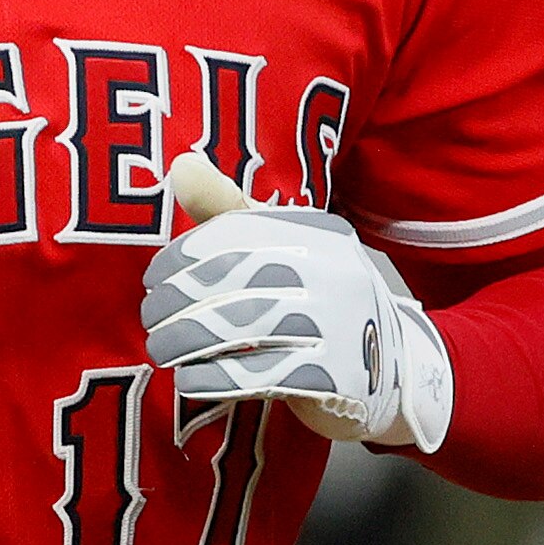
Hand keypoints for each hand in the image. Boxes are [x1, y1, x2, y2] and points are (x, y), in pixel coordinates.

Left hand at [140, 154, 453, 450]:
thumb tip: (180, 165)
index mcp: (316, 233)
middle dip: (177, 302)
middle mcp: (331, 272)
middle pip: (232, 282)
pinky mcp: (333, 377)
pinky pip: (258, 375)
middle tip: (150, 318)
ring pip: (240, 329)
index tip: (153, 279)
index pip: (233, 235)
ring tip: (162, 348)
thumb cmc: (321, 300)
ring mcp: (337, 326)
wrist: (393, 367)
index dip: (182, 258)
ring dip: (186, 342)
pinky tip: (190, 379)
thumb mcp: (283, 245)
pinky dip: (213, 378)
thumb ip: (229, 210)